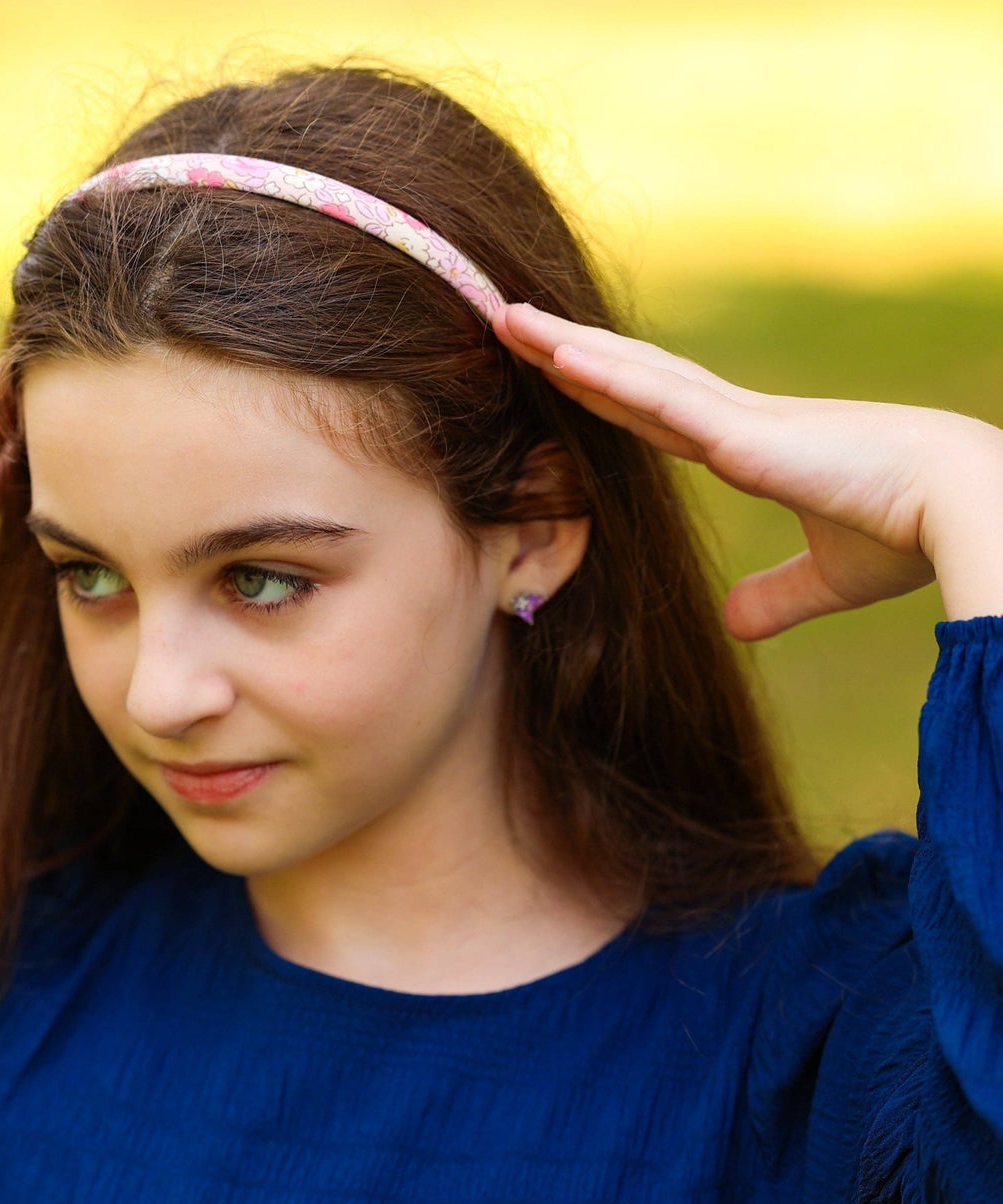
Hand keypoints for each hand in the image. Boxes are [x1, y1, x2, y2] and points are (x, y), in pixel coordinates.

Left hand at [493, 303, 1002, 639]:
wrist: (965, 507)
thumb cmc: (909, 530)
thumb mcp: (827, 577)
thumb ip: (778, 594)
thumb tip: (733, 624)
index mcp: (749, 447)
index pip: (653, 412)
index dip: (602, 389)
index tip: (555, 368)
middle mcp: (733, 422)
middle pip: (629, 379)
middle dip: (567, 353)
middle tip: (508, 323)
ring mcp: (737, 421)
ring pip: (633, 375)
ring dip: (566, 349)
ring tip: (506, 320)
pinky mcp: (748, 436)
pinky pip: (664, 402)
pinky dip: (610, 379)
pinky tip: (560, 358)